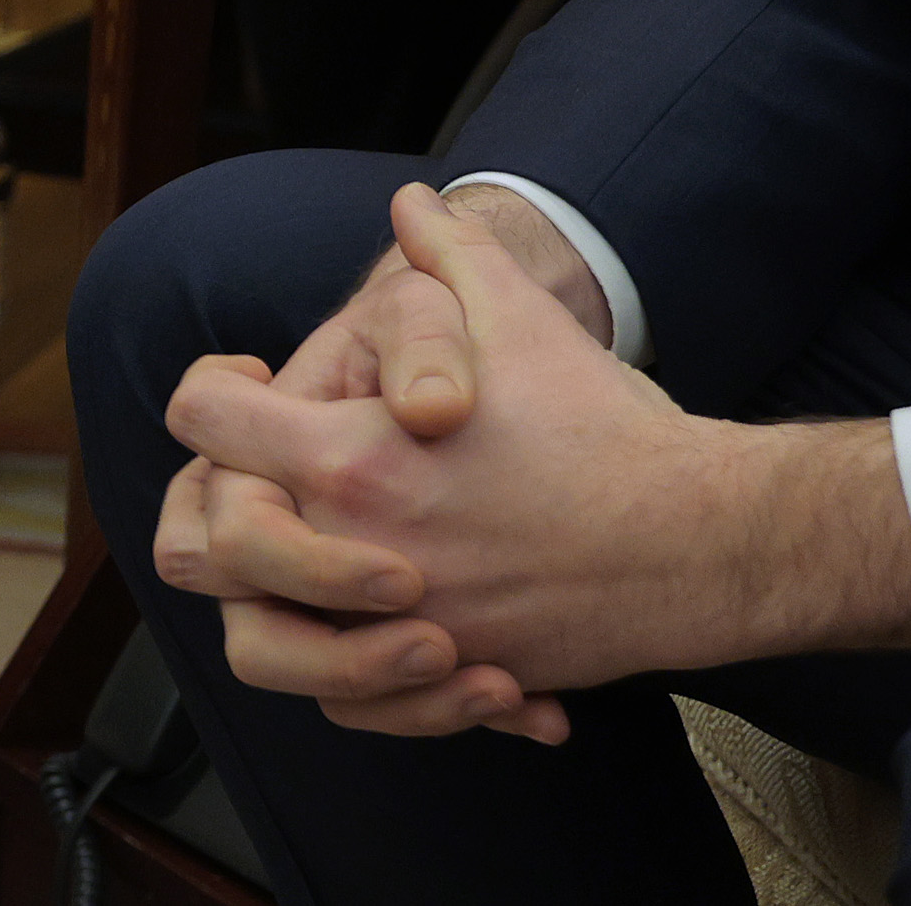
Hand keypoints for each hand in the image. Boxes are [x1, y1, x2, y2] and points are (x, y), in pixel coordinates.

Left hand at [161, 187, 910, 738]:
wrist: (711, 540)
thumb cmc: (609, 428)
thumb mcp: (520, 316)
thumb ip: (448, 254)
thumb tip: (411, 206)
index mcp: (348, 456)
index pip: (203, 417)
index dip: (213, 388)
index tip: (252, 386)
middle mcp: (355, 550)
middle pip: (198, 544)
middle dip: (220, 509)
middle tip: (268, 484)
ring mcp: (400, 625)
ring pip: (262, 647)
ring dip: (274, 608)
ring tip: (322, 570)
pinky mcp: (453, 679)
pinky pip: (355, 703)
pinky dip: (362, 681)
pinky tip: (402, 633)